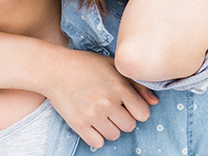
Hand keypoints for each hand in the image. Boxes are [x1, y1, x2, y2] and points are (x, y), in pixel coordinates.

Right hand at [40, 49, 158, 148]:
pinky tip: (92, 124)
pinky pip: (97, 142)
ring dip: (110, 128)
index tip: (127, 105)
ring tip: (101, 115)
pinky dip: (96, 137)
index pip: (143, 114)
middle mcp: (107, 102)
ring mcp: (92, 114)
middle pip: (130, 126)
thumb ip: (136, 83)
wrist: (52, 69)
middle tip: (112, 109)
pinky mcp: (78, 123)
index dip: (137, 110)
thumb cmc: (84, 64)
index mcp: (119, 86)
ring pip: (114, 135)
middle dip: (123, 119)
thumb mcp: (112, 66)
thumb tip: (155, 102)